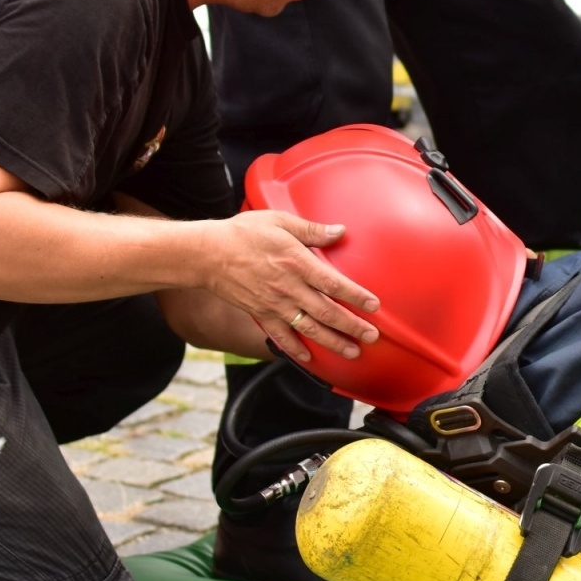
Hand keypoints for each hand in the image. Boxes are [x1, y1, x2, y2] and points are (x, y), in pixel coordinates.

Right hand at [198, 211, 379, 362]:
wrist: (206, 255)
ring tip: (352, 352)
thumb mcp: (279, 221)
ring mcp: (274, 305)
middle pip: (327, 312)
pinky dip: (295, 350)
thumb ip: (312, 229)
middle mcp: (289, 288)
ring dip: (333, 342)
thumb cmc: (243, 234)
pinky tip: (310, 359)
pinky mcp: (261, 315)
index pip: (334, 284)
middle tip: (372, 336)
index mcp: (297, 263)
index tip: (374, 305)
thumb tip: (340, 231)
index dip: (356, 296)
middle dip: (352, 326)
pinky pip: (281, 337)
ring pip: (309, 328)